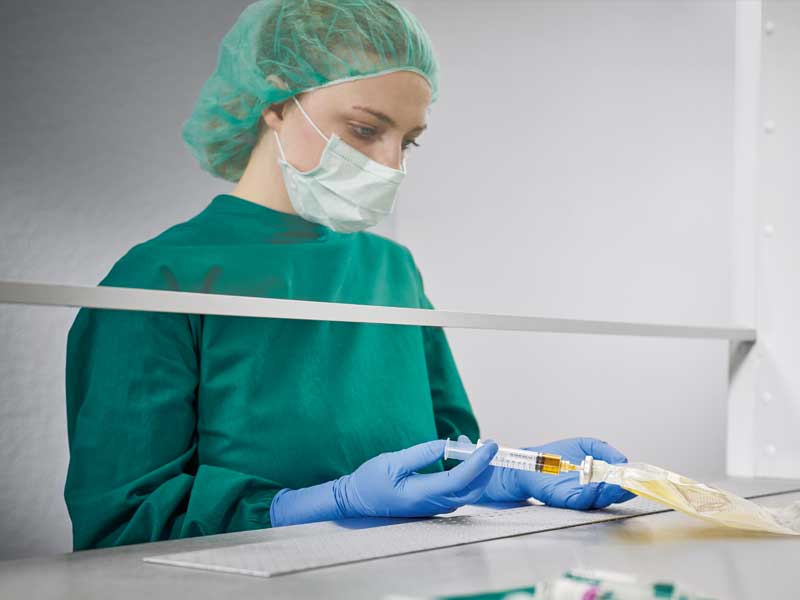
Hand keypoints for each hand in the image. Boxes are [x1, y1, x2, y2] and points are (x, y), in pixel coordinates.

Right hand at [335, 439, 498, 517]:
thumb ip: (422, 454)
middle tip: (486, 443)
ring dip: (476, 469)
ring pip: (468, 491)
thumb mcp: (392, 461)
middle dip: (485, 466)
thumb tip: (447, 444)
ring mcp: (435, 507)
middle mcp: (433, 504)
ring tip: (467, 444)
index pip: (460, 479)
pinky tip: (459, 457)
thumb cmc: (371, 480)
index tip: (490, 445)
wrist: (357, 501)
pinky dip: (468, 474)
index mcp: (422, 494)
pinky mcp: (435, 504)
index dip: (479, 462)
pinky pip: (460, 491)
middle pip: (472, 489)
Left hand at [472, 436, 635, 509]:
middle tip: (630, 483)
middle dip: (622, 490)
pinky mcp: (564, 499)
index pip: (619, 485)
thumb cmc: (557, 455)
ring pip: (599, 500)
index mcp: (599, 480)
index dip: (630, 483)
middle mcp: (591, 491)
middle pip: (612, 495)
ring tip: (615, 484)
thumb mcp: (586, 445)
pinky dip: (589, 495)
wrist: (530, 461)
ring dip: (609, 493)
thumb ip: (605, 450)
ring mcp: (579, 496)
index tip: (639, 478)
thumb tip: (623, 460)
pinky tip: (595, 487)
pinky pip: (580, 501)